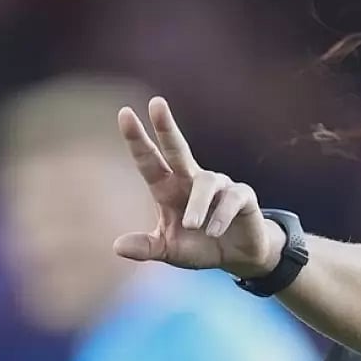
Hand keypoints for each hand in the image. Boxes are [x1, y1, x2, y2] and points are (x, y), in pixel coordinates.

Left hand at [113, 97, 284, 277]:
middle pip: (177, 149)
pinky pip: (231, 198)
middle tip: (156, 103)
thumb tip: (117, 246)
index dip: (137, 139)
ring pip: (205, 182)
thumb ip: (146, 248)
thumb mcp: (169, 251)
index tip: (125, 113)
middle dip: (166, 127)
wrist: (237, 257)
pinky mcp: (242, 196)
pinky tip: (214, 231)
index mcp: (168, 189)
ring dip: (197, 204)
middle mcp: (191, 180)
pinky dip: (220, 216)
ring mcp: (219, 185)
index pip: (149, 161)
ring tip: (192, 226)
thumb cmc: (198, 247)